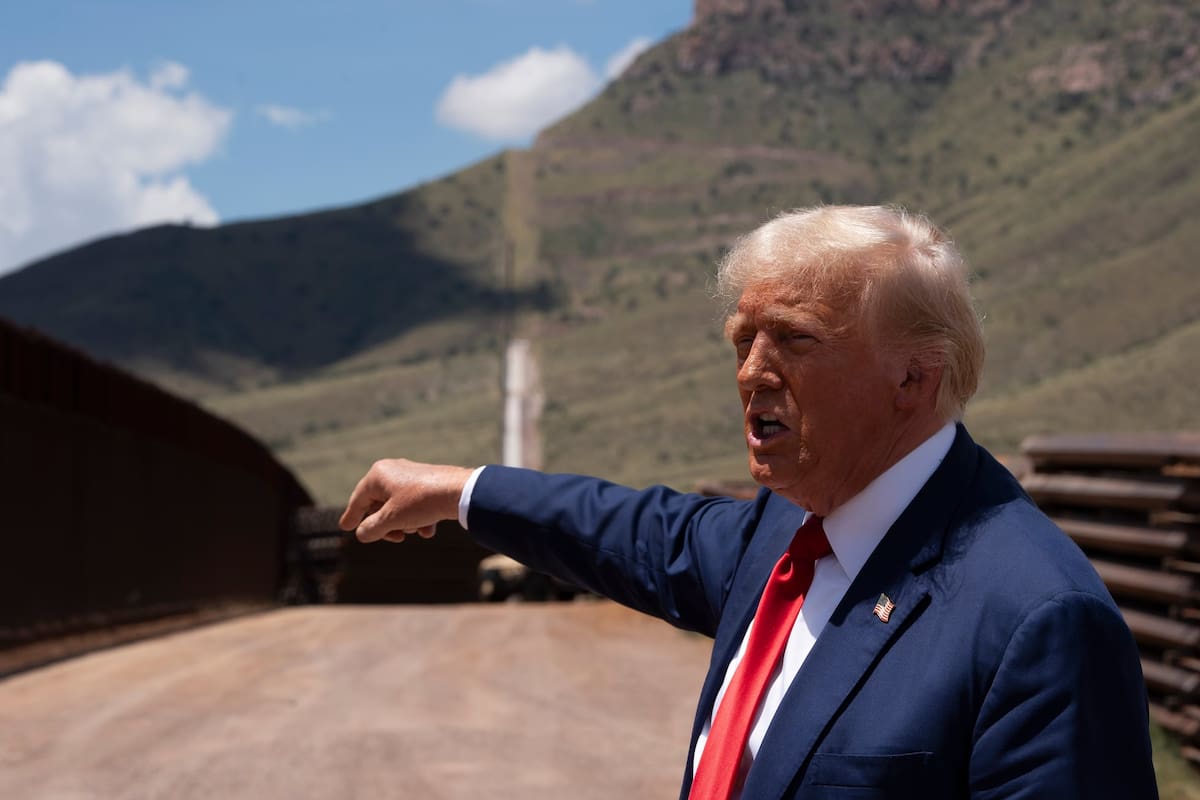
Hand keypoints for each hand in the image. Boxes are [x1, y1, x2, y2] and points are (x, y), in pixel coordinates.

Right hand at [339, 459, 474, 542]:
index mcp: (378, 475)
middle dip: (387, 526)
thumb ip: (371, 529)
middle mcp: (393, 471)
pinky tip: (428, 530)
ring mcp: (411, 476)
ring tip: (416, 530)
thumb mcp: (391, 520)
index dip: (352, 516)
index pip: (359, 499)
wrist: (460, 492)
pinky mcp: (428, 483)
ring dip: (405, 524)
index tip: (345, 527)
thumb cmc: (421, 502)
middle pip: (380, 505)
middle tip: (397, 538)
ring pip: (399, 507)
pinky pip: (415, 505)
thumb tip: (362, 534)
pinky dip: (419, 519)